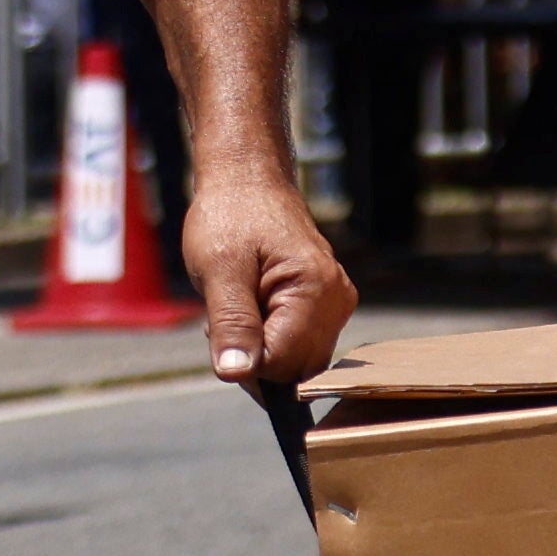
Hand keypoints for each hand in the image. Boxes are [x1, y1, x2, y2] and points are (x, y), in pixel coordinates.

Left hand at [178, 163, 359, 394]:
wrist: (248, 183)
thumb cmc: (230, 216)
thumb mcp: (219, 270)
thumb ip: (231, 323)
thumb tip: (236, 372)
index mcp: (316, 290)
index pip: (282, 362)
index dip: (244, 358)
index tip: (219, 326)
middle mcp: (337, 301)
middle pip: (295, 368)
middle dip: (255, 355)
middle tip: (228, 312)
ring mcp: (336, 304)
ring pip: (298, 361)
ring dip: (262, 347)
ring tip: (241, 305)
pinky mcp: (328, 306)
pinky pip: (301, 345)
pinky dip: (272, 338)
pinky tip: (253, 307)